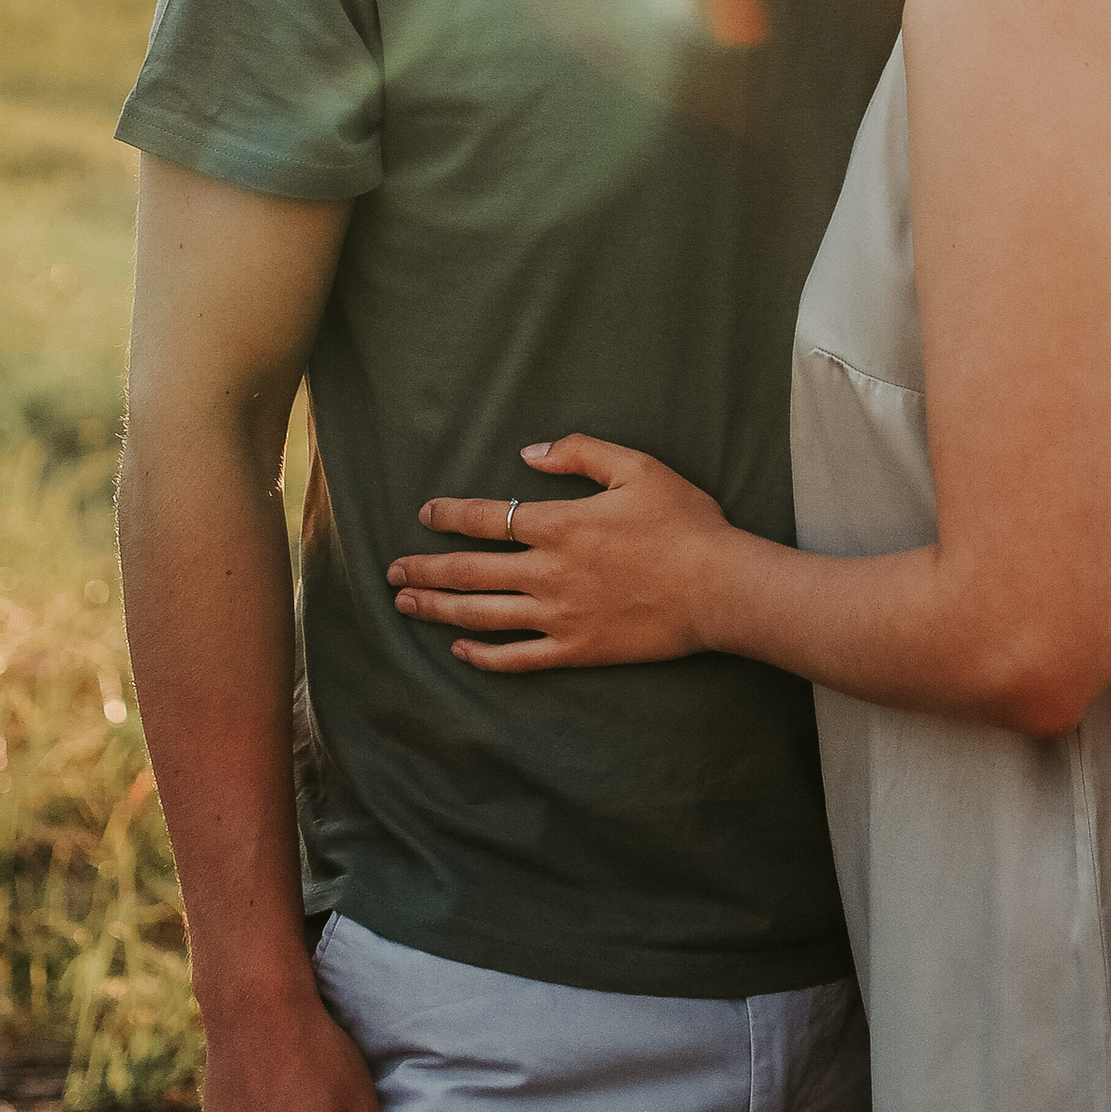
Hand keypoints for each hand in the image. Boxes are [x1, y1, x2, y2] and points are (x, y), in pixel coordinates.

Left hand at [388, 438, 732, 671]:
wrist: (718, 588)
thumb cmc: (684, 524)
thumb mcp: (638, 468)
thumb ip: (580, 453)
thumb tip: (529, 453)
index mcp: (559, 524)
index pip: (485, 519)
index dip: (448, 515)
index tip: (425, 513)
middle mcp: (547, 573)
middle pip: (468, 572)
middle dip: (424, 569)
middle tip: (392, 570)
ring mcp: (558, 616)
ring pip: (480, 615)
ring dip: (437, 609)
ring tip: (405, 604)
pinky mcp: (575, 650)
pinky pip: (516, 658)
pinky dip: (482, 655)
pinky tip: (460, 649)